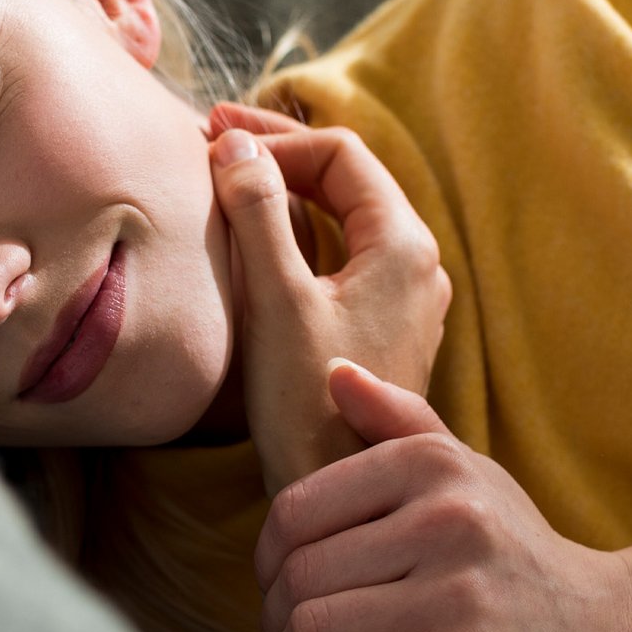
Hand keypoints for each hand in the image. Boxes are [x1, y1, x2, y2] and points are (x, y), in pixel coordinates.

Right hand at [207, 102, 450, 492]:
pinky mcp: (384, 330)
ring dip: (286, 193)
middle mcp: (417, 265)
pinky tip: (257, 239)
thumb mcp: (276, 298)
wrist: (338, 493)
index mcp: (403, 245)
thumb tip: (235, 143)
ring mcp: (405, 300)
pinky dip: (297, 234)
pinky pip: (343, 257)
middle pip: (347, 181)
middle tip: (214, 138)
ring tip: (228, 178)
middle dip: (279, 155)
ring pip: (344, 219)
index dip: (275, 138)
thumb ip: (257, 212)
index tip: (215, 140)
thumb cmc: (309, 403)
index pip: (341, 154)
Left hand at [255, 361, 631, 631]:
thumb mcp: (466, 472)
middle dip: (281, 611)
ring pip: (316, 628)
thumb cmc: (511, 546)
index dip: (268, 557)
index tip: (279, 580)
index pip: (294, 512)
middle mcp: (449, 520)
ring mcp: (459, 594)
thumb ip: (397, 422)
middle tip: (292, 626)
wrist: (602, 623)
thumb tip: (333, 370)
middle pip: (300, 577)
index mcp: (433, 465)